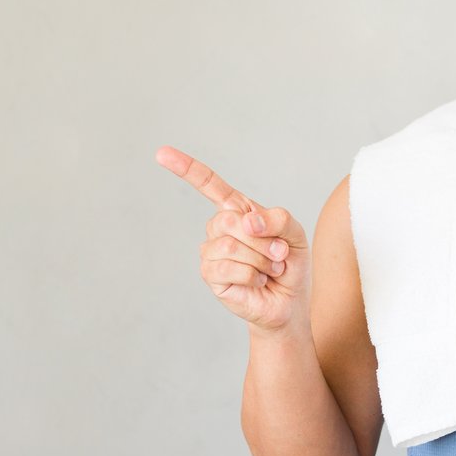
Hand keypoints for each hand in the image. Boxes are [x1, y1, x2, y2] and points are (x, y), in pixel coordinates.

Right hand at [155, 144, 309, 335]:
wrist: (289, 302)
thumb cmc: (290, 264)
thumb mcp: (295, 234)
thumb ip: (278, 218)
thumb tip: (249, 220)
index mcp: (237, 210)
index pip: (209, 185)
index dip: (186, 168)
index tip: (161, 153)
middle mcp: (219, 228)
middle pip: (231, 220)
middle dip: (263, 239)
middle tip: (278, 254)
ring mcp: (212, 252)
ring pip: (231, 245)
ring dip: (261, 260)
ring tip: (270, 269)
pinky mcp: (211, 275)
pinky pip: (229, 268)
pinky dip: (253, 275)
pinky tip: (258, 281)